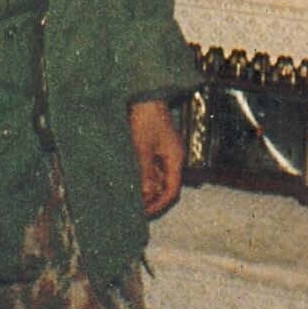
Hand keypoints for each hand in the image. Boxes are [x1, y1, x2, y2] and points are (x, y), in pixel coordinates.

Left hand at [128, 100, 183, 216]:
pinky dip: (146, 176)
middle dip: (153, 198)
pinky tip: (133, 179)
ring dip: (148, 188)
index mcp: (175, 158)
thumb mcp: (143, 148)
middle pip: (167, 186)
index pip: (172, 191)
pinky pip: (155, 167)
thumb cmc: (146, 118)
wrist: (146, 94)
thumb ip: (145, 173)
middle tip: (135, 208)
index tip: (144, 213)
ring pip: (160, 177)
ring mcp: (167, 151)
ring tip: (132, 196)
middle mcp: (174, 157)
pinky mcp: (159, 146)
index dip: (159, 205)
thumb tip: (147, 196)